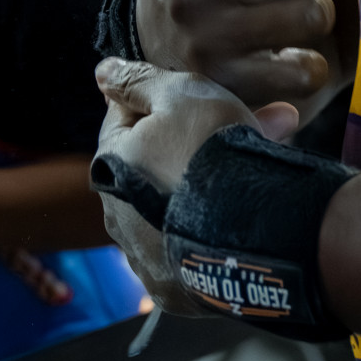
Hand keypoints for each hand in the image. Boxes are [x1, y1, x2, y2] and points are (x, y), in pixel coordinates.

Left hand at [95, 59, 294, 310]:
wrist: (252, 229)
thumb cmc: (211, 153)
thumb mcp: (180, 94)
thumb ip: (138, 80)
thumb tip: (103, 71)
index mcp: (110, 164)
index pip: (125, 118)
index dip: (162, 103)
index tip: (200, 102)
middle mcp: (116, 214)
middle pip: (154, 165)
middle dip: (194, 145)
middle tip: (251, 130)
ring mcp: (143, 255)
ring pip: (174, 207)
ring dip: (204, 188)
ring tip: (257, 172)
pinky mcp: (173, 289)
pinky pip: (190, 247)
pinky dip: (211, 230)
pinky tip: (242, 215)